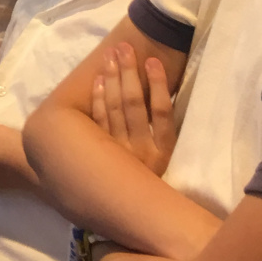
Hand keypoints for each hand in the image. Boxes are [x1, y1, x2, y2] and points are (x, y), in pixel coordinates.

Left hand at [88, 43, 176, 174]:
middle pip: (134, 105)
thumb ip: (161, 131)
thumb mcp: (163, 159)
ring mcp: (118, 152)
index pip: (163, 112)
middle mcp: (142, 151)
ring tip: (111, 56)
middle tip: (124, 47)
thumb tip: (160, 90)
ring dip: (112, 80)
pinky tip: (98, 80)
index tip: (153, 60)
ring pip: (115, 109)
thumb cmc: (150, 180)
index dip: (158, 84)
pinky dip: (98, 99)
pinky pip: (98, 122)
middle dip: (129, 73)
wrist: (130, 212)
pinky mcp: (99, 154)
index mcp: (163, 151)